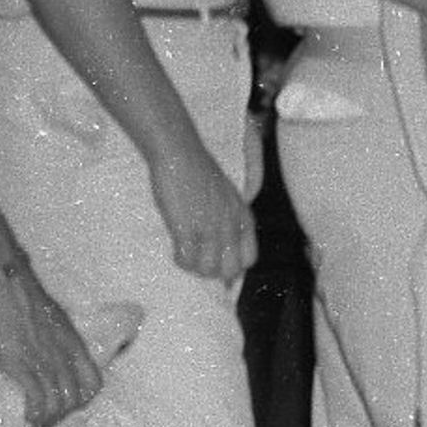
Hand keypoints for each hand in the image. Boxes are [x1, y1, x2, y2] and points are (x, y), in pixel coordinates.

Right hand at [0, 258, 102, 426]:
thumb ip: (58, 342)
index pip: (94, 383)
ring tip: (36, 424)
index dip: (85, 400)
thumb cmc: (25, 300)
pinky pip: (37, 400)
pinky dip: (34, 414)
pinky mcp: (22, 366)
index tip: (70, 407)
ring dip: (48, 420)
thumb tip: (53, 357)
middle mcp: (65, 357)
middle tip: (49, 422)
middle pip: (76, 398)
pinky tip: (28, 417)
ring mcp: (44, 363)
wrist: (6, 285)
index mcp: (75, 345)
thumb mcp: (54, 321)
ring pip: (59, 404)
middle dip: (64, 416)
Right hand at [147, 136, 258, 282]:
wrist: (180, 153)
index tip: (220, 266)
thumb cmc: (199, 171)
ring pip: (207, 269)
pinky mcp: (186, 228)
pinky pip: (186, 259)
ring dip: (195, 268)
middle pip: (230, 270)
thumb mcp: (227, 196)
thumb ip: (230, 219)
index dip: (235, 267)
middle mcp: (229, 226)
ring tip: (186, 256)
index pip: (250, 258)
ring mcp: (208, 228)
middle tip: (200, 263)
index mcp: (242, 217)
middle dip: (215, 273)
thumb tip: (224, 244)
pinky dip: (180, 260)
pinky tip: (176, 251)